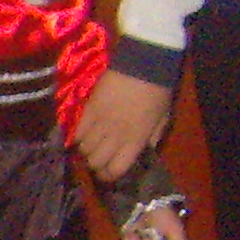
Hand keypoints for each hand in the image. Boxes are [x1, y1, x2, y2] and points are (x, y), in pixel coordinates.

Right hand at [74, 68, 173, 183]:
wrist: (145, 63)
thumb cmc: (158, 91)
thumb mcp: (164, 118)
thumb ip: (152, 138)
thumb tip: (141, 152)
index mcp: (137, 138)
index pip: (116, 168)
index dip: (110, 176)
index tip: (109, 175)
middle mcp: (115, 134)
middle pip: (95, 161)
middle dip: (96, 165)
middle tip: (99, 161)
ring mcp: (99, 121)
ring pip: (83, 148)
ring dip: (86, 151)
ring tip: (91, 147)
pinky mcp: (88, 108)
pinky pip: (75, 130)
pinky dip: (76, 137)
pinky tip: (81, 135)